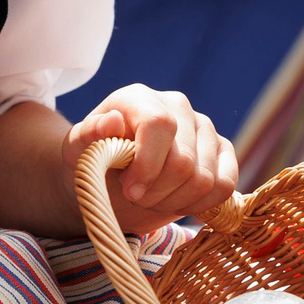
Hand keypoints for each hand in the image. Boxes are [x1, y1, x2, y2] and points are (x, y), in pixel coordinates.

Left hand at [63, 86, 236, 234]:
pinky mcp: (222, 151)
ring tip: (153, 199)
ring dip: (175, 202)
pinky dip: (201, 205)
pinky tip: (178, 203)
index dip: (147, 165)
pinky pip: (225, 186)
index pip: (159, 125)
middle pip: (183, 160)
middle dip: (157, 192)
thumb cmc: (94, 162)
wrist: (112, 180)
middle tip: (136, 198)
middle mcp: (177, 106)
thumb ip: (88, 135)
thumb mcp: (78, 151)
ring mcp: (203, 128)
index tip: (130, 190)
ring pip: (205, 179)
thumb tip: (112, 122)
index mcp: (139, 98)